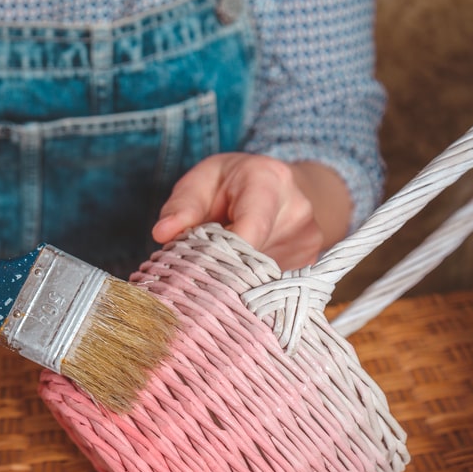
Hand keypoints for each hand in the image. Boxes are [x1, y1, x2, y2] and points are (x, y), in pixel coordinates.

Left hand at [151, 153, 351, 269]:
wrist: (280, 186)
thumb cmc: (233, 183)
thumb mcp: (201, 181)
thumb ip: (182, 206)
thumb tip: (161, 234)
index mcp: (268, 181)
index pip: (251, 227)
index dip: (222, 255)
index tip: (196, 270)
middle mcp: (297, 211)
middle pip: (255, 260)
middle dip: (222, 273)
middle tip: (195, 277)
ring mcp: (309, 241)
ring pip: (264, 280)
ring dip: (236, 283)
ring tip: (220, 270)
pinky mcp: (311, 265)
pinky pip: (276, 288)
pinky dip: (251, 289)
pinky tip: (239, 277)